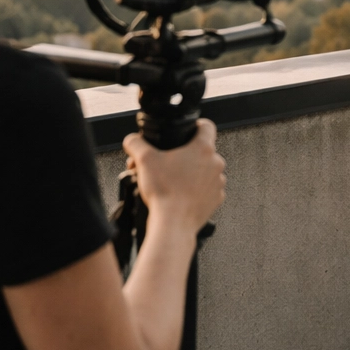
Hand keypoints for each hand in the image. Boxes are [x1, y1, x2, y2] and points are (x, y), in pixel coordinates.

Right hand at [123, 119, 226, 233]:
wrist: (173, 223)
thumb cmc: (164, 192)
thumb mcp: (144, 160)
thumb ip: (136, 144)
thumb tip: (131, 140)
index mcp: (203, 149)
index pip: (206, 126)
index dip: (195, 126)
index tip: (186, 132)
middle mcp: (216, 164)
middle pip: (202, 151)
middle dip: (184, 155)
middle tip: (166, 163)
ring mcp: (218, 182)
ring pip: (205, 170)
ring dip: (191, 172)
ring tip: (171, 180)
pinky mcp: (216, 199)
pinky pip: (207, 188)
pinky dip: (196, 189)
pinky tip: (180, 193)